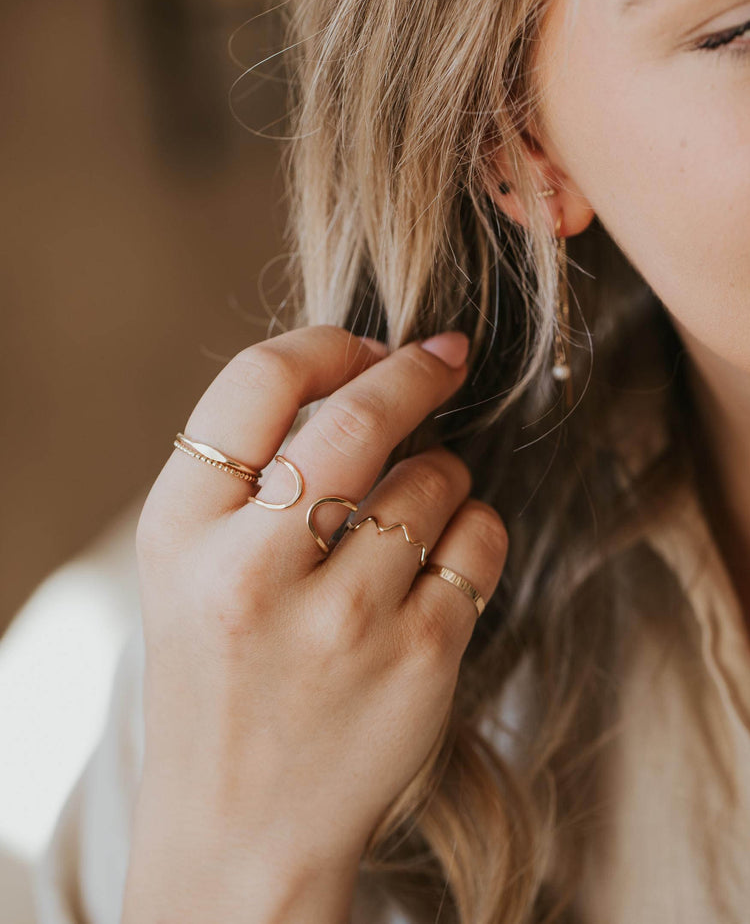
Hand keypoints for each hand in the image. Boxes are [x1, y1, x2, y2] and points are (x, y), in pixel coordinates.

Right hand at [123, 325, 508, 922]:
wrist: (241, 826)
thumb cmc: (219, 672)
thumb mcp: (186, 564)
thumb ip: (248, 468)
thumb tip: (362, 371)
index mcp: (181, 530)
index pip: (259, 381)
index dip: (330, 343)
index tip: (370, 345)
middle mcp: (253, 571)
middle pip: (361, 415)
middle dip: (416, 371)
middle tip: (445, 357)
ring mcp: (341, 620)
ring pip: (437, 475)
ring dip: (441, 473)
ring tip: (411, 515)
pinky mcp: (418, 659)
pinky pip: (480, 537)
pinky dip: (474, 528)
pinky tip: (442, 560)